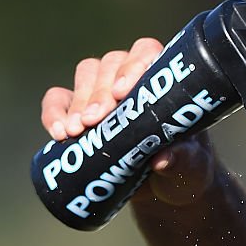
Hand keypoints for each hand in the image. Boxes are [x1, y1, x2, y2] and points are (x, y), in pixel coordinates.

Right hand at [39, 38, 216, 207]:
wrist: (168, 192)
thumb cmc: (188, 169)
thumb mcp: (192, 167)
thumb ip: (182, 159)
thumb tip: (162, 159)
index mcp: (163, 83)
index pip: (147, 53)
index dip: (133, 65)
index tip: (122, 91)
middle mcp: (132, 81)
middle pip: (110, 65)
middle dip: (100, 92)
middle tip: (96, 120)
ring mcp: (104, 95)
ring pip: (85, 76)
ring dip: (78, 102)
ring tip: (78, 131)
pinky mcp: (80, 115)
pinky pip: (58, 101)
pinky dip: (53, 113)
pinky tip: (59, 134)